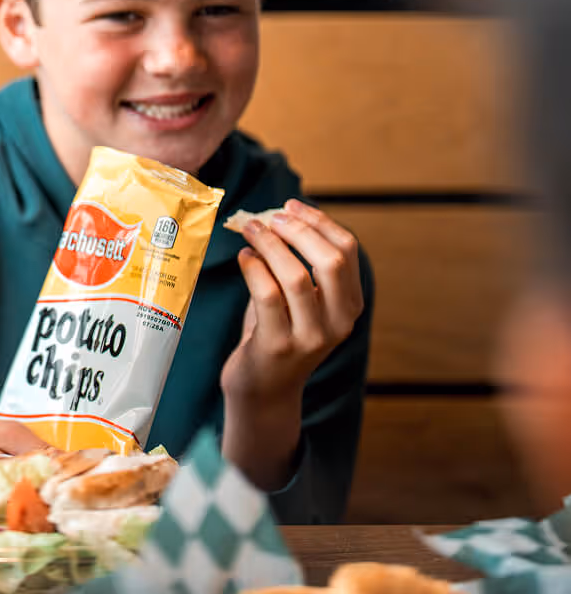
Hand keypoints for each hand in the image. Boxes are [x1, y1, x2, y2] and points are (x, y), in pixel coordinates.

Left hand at [221, 199, 364, 406]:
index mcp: (350, 305)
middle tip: (269, 217)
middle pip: (330, 260)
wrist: (264, 388)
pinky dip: (254, 268)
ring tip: (250, 229)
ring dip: (271, 244)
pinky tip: (244, 256)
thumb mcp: (300, 299)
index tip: (290, 205)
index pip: (347, 251)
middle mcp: (339, 322)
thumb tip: (279, 214)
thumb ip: (299, 263)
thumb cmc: (278, 332)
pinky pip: (268, 295)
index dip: (319, 222)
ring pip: (297, 276)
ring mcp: (310, 337)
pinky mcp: (278, 346)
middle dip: (298, 230)